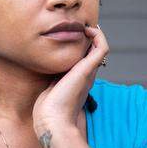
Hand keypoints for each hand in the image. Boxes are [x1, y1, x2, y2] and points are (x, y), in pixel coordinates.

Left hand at [32, 24, 108, 142]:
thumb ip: (51, 79)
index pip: (84, 60)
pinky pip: (102, 48)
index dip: (81, 46)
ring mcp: (89, 72)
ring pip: (101, 48)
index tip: (72, 35)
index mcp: (77, 81)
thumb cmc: (48, 111)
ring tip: (85, 26)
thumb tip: (45, 69)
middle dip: (88, 37)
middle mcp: (86, 76)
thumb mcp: (49, 89)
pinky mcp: (88, 69)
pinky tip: (87, 31)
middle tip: (79, 27)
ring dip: (95, 34)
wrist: (53, 121)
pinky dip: (98, 36)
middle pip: (93, 52)